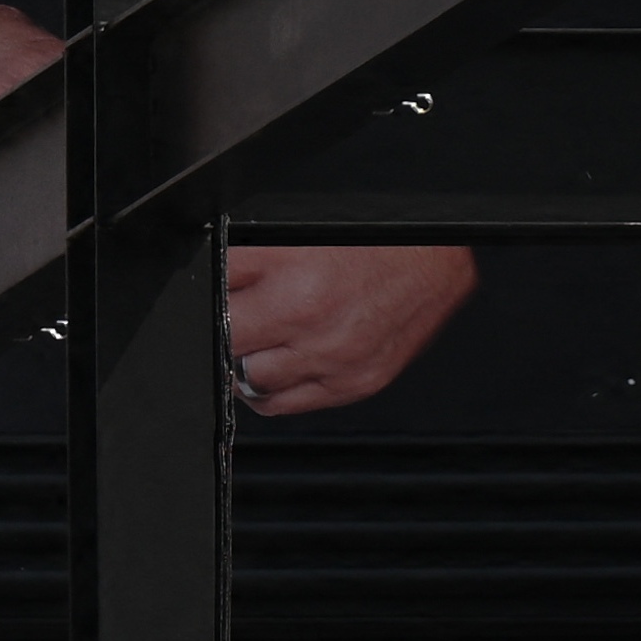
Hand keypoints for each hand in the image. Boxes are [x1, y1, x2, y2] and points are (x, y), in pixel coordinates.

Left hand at [223, 240, 475, 414]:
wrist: (435, 259)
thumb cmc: (369, 243)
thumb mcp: (293, 236)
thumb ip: (244, 262)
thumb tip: (209, 281)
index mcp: (287, 270)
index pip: (213, 297)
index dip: (205, 300)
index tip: (207, 301)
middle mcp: (308, 316)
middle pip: (225, 343)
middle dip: (221, 333)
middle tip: (232, 322)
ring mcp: (332, 357)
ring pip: (249, 382)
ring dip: (242, 366)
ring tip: (252, 346)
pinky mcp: (353, 383)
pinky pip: (285, 404)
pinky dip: (271, 391)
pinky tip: (275, 369)